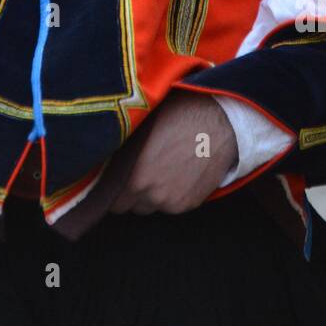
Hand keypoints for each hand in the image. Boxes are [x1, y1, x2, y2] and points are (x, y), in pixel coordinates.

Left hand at [109, 91, 236, 215]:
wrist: (220, 124)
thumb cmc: (179, 117)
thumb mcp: (143, 128)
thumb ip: (124, 151)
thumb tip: (106, 157)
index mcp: (135, 178)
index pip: (112, 202)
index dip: (114, 189)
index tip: (117, 179)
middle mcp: (153, 196)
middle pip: (131, 207)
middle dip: (132, 193)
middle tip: (138, 173)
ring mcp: (174, 203)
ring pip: (152, 207)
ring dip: (151, 196)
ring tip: (159, 172)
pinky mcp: (191, 204)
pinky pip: (171, 206)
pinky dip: (170, 195)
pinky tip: (176, 174)